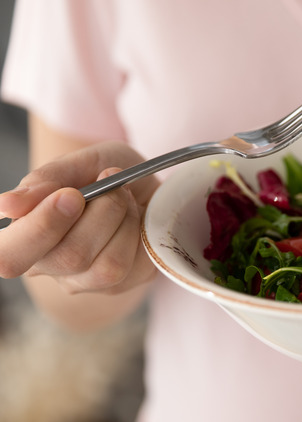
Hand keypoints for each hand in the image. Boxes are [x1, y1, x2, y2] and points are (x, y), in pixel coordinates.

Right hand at [0, 141, 159, 294]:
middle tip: (108, 182)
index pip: (9, 256)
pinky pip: (136, 266)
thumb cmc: (100, 174)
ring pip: (108, 266)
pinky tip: (136, 217)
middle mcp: (48, 267)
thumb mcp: (76, 163)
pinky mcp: (120, 285)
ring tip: (124, 197)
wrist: (141, 183)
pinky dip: (140, 231)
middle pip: (69, 258)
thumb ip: (44, 180)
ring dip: (124, 220)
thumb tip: (6, 205)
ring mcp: (84, 281)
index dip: (41, 228)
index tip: (71, 194)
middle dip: (100, 213)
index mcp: (22, 237)